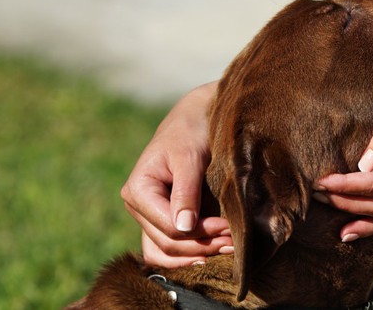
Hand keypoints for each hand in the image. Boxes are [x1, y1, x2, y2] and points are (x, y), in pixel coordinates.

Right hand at [121, 82, 232, 266]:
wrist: (195, 116)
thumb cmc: (191, 130)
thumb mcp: (189, 157)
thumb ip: (186, 192)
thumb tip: (183, 228)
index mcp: (138, 190)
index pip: (168, 227)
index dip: (199, 233)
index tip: (229, 228)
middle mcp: (138, 206)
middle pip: (167, 243)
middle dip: (202, 246)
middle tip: (234, 243)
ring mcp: (149, 214)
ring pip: (166, 251)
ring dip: (196, 255)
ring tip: (227, 251)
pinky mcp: (162, 216)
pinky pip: (169, 246)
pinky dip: (189, 253)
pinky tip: (211, 254)